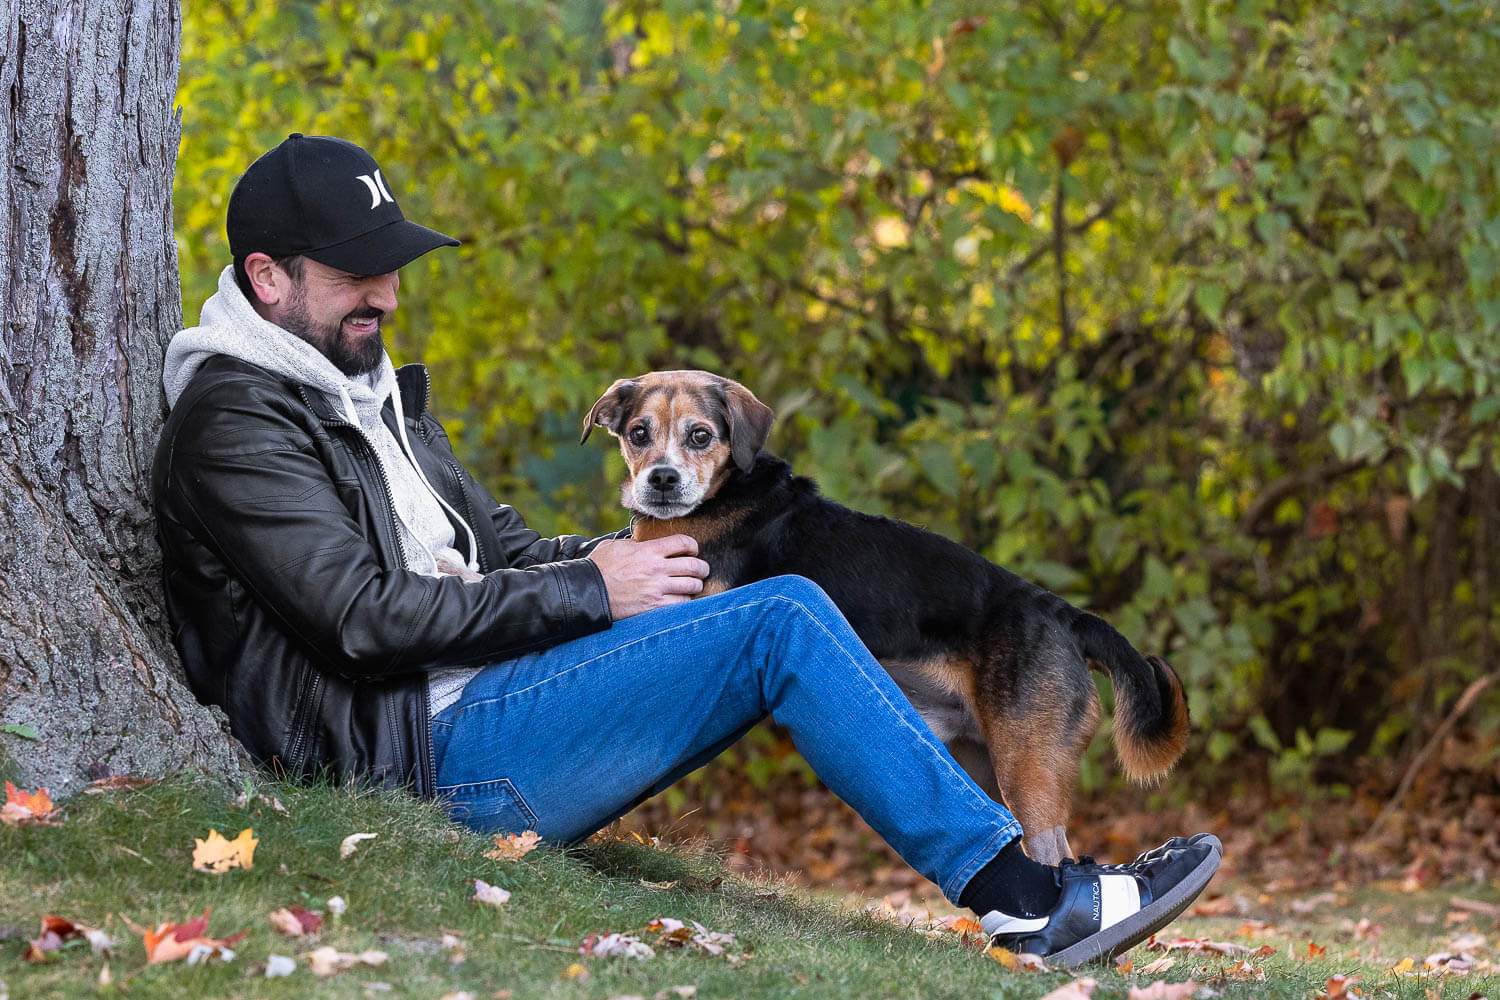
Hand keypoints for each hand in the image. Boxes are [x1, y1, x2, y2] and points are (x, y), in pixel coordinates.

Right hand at [586, 535, 709, 619]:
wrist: (588, 591)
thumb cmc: (599, 567)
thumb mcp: (616, 546)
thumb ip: (636, 544)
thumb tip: (645, 542)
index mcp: (649, 550)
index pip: (684, 542)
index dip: (693, 546)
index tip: (692, 550)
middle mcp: (657, 568)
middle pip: (695, 566)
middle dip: (702, 568)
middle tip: (701, 570)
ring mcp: (657, 589)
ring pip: (692, 586)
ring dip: (696, 586)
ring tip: (693, 586)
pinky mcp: (654, 607)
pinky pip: (681, 604)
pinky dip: (685, 602)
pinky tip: (681, 600)